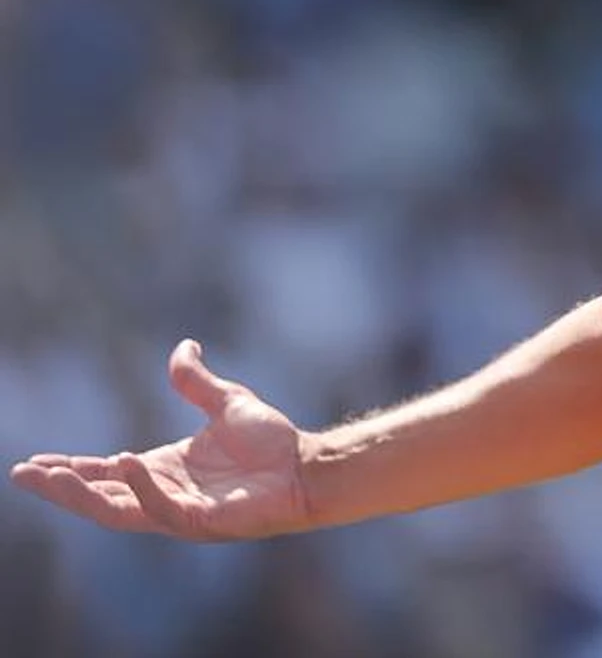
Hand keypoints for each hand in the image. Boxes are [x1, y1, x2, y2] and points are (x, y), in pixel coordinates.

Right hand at [10, 339, 312, 540]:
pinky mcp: (201, 521)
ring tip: (51, 477)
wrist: (308, 465)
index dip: (70, 468)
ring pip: (118, 509)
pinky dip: (142, 488)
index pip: (105, 472)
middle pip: (100, 495)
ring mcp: (181, 510)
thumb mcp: (227, 402)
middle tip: (22, 474)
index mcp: (164, 469)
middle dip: (60, 487)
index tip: (34, 462)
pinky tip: (125, 463)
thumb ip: (197, 381)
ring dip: (84, 494)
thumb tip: (183, 346)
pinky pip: (162, 509)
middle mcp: (165, 492)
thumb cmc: (272, 443)